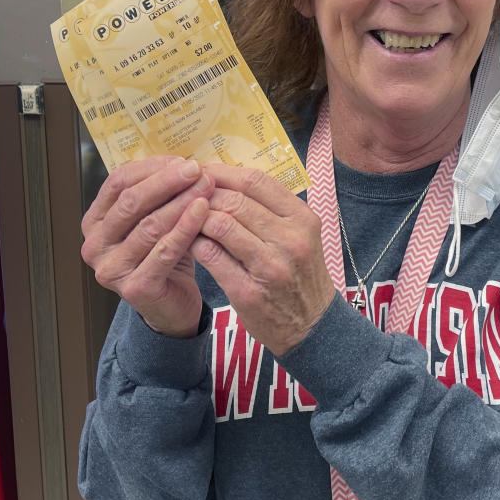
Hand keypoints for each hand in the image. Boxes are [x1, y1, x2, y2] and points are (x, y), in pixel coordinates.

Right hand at [81, 156, 213, 337]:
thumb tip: (182, 161)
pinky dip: (186, 227)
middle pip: (130, 202)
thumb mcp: (155, 219)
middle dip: (167, 181)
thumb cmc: (165, 255)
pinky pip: (165, 251)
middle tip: (196, 168)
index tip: (182, 160)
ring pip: (149, 225)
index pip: (117, 182)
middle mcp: (95, 246)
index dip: (151, 168)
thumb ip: (158, 194)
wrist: (172, 305)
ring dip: (181, 201)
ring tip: (206, 185)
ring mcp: (111, 270)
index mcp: (94, 222)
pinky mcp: (135, 288)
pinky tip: (203, 210)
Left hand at [190, 164, 334, 355]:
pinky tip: (191, 243)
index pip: (256, 181)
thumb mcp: (300, 235)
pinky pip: (212, 257)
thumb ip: (271, 209)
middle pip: (235, 201)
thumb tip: (227, 178)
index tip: (203, 172)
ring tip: (185, 218)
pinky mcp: (249, 292)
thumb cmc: (300, 276)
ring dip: (197, 218)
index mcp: (303, 219)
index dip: (223, 173)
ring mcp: (271, 267)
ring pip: (220, 225)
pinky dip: (196, 245)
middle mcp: (291, 240)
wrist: (313, 327)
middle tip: (186, 194)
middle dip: (205, 194)